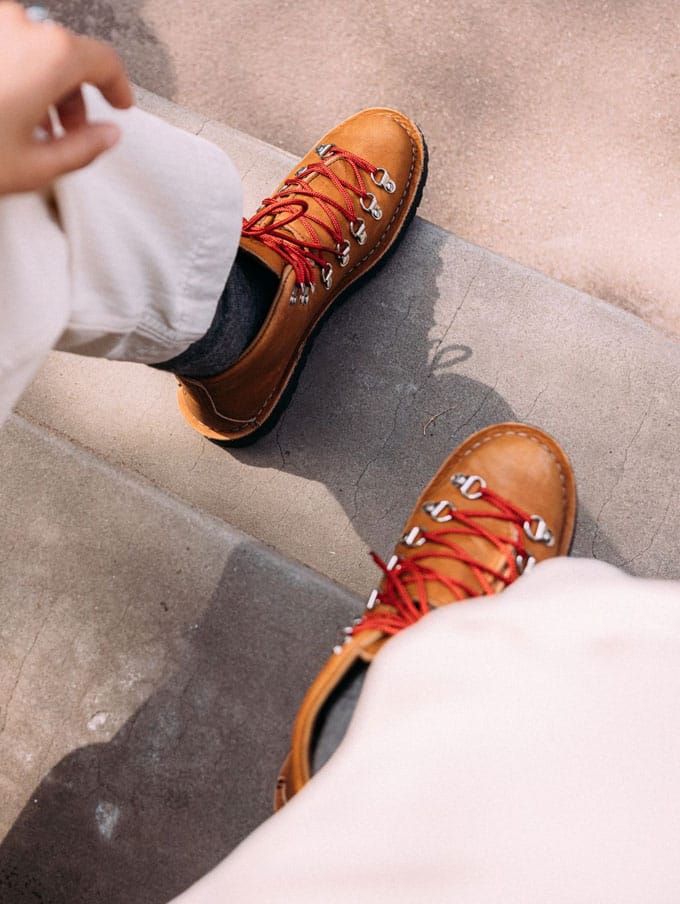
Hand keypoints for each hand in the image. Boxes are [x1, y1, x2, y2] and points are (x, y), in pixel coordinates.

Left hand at [0, 2, 132, 194]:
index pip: (104, 61)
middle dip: (72, 95)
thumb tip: (107, 138)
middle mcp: (18, 25)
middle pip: (64, 54)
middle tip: (69, 131)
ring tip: (29, 125)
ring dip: (39, 84)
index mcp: (49, 55)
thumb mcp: (35, 167)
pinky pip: (2, 47)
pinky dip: (11, 73)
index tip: (119, 103)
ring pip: (30, 48)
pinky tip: (4, 110)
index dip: (118, 87)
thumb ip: (84, 150)